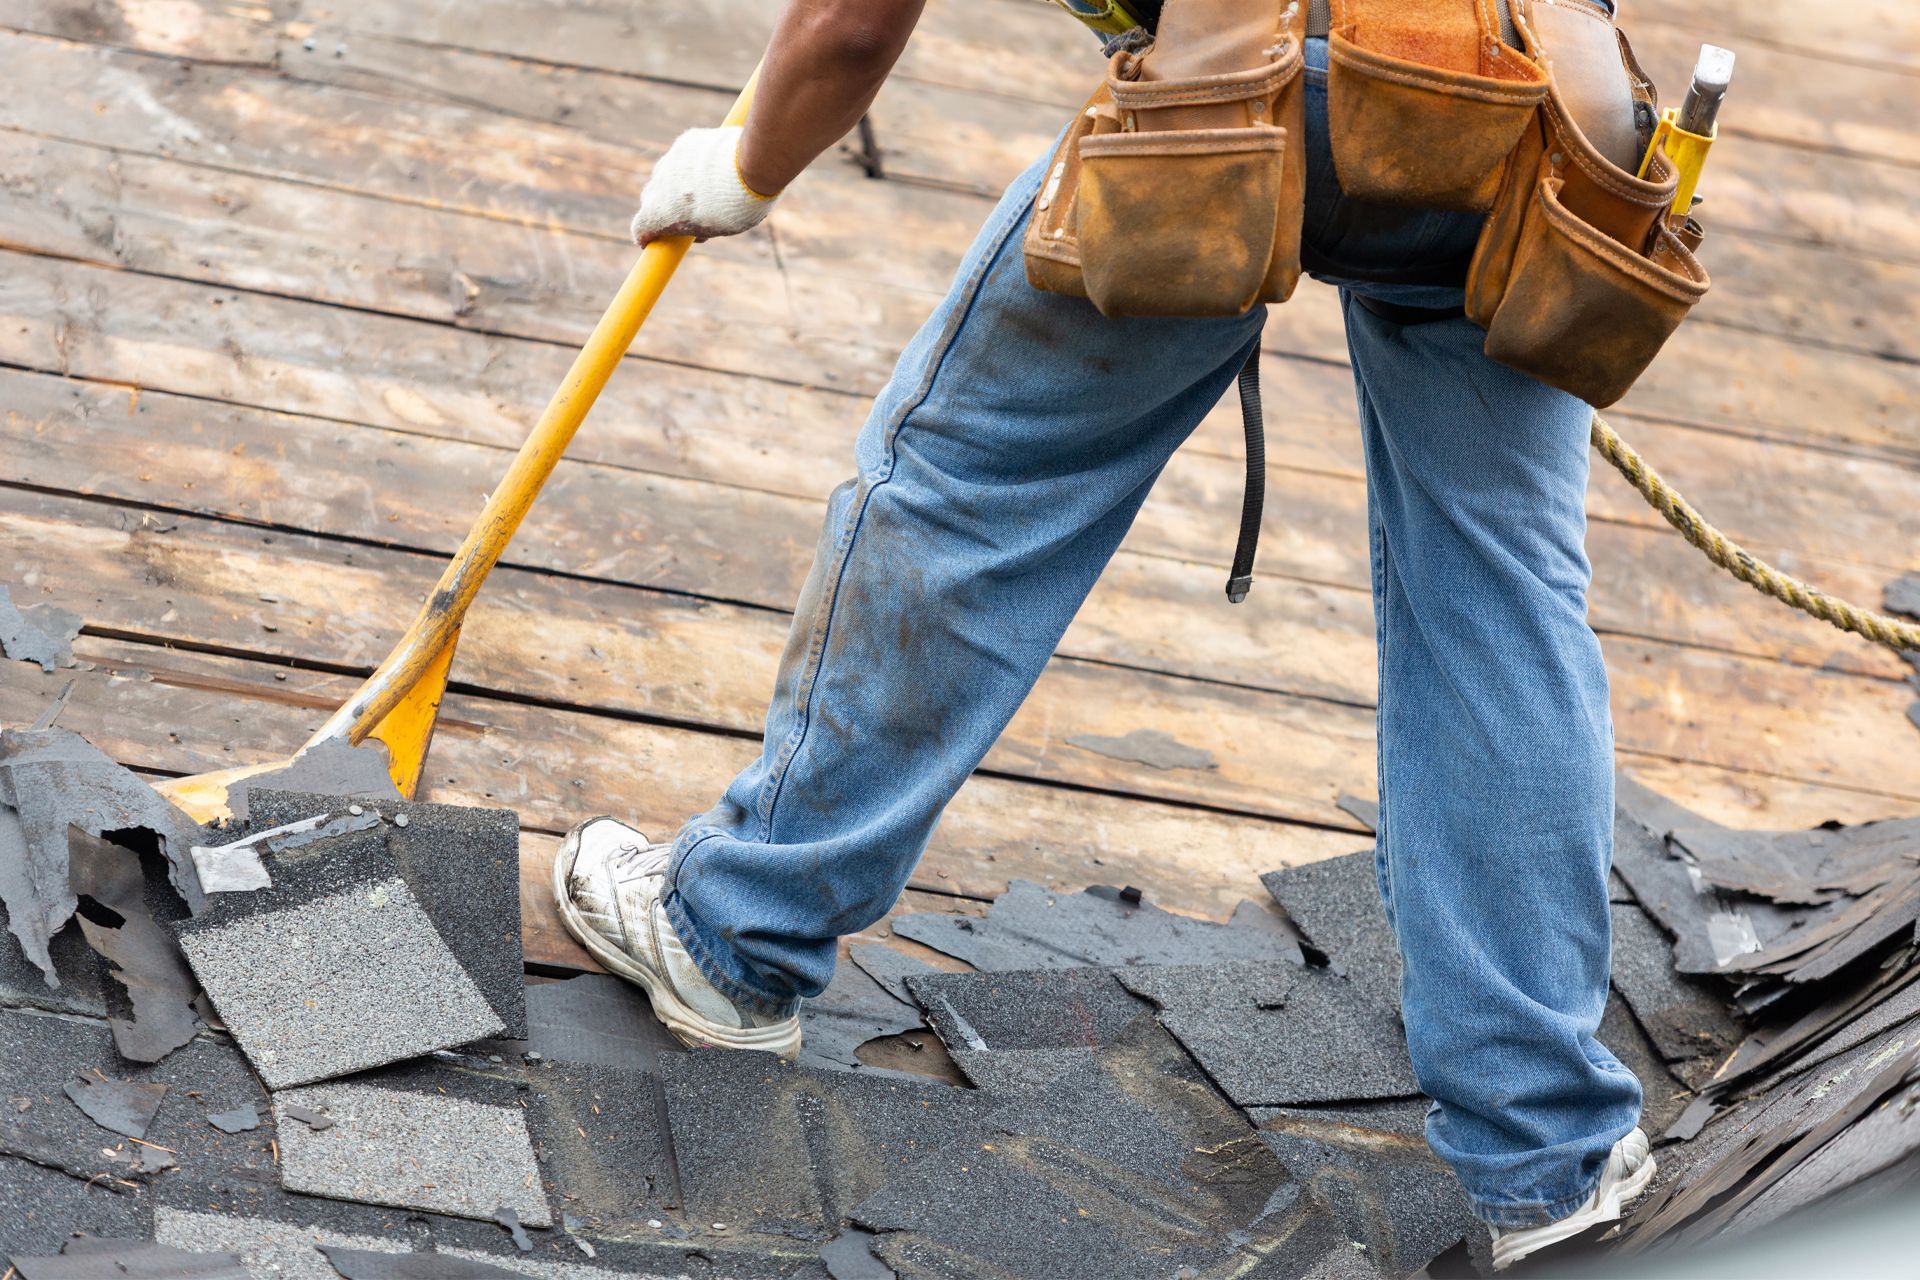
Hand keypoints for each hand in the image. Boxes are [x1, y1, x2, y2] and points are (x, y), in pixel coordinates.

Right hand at [629, 125, 780, 246]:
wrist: (750, 166)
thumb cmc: (734, 207)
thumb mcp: (716, 230)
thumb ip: (698, 229)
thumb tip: (694, 228)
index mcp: (659, 214)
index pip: (640, 228)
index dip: (647, 236)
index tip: (654, 241)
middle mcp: (657, 186)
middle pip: (651, 200)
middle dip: (664, 209)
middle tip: (687, 216)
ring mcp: (669, 161)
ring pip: (667, 176)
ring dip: (679, 185)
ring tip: (706, 191)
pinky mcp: (685, 141)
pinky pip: (683, 157)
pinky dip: (692, 165)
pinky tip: (714, 170)